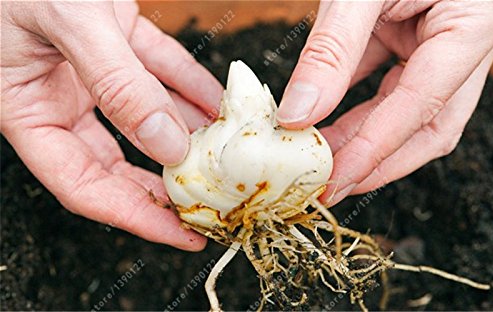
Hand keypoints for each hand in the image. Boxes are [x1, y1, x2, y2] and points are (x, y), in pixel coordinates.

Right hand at [1, 1, 222, 249]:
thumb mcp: (66, 21)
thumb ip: (118, 85)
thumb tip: (167, 143)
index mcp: (28, 110)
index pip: (84, 186)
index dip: (134, 216)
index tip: (181, 233)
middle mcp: (59, 98)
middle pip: (119, 163)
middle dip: (167, 186)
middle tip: (213, 203)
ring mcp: (88, 71)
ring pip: (145, 118)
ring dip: (187, 135)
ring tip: (228, 155)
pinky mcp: (113, 40)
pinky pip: (159, 72)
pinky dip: (189, 86)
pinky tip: (219, 101)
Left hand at [276, 1, 492, 204]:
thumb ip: (333, 48)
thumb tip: (300, 111)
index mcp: (470, 29)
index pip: (421, 108)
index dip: (374, 152)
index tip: (333, 180)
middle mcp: (460, 43)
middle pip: (426, 126)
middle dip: (378, 162)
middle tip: (330, 188)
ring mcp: (436, 42)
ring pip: (405, 110)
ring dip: (361, 138)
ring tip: (319, 161)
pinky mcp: (410, 35)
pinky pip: (384, 81)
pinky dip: (352, 104)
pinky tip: (321, 119)